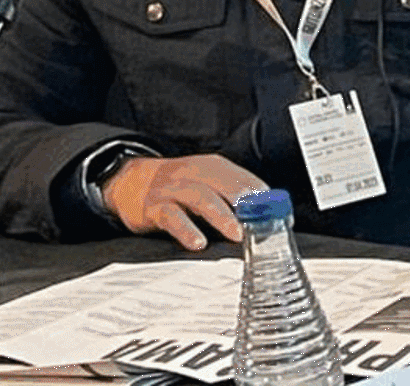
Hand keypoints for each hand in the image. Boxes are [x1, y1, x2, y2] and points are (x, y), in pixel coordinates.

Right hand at [102, 154, 268, 250]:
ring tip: (237, 233)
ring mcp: (174, 188)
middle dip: (246, 202)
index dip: (264, 197)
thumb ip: (232, 196)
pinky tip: (198, 242)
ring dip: (222, 217)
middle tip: (261, 221)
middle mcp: (195, 173)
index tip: (280, 215)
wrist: (129, 182)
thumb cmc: (177, 186)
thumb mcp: (206, 183)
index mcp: (213, 167)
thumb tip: (264, 216)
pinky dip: (186, 230)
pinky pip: (172, 217)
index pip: (246, 179)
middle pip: (226, 184)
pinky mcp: (155, 206)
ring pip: (202, 198)